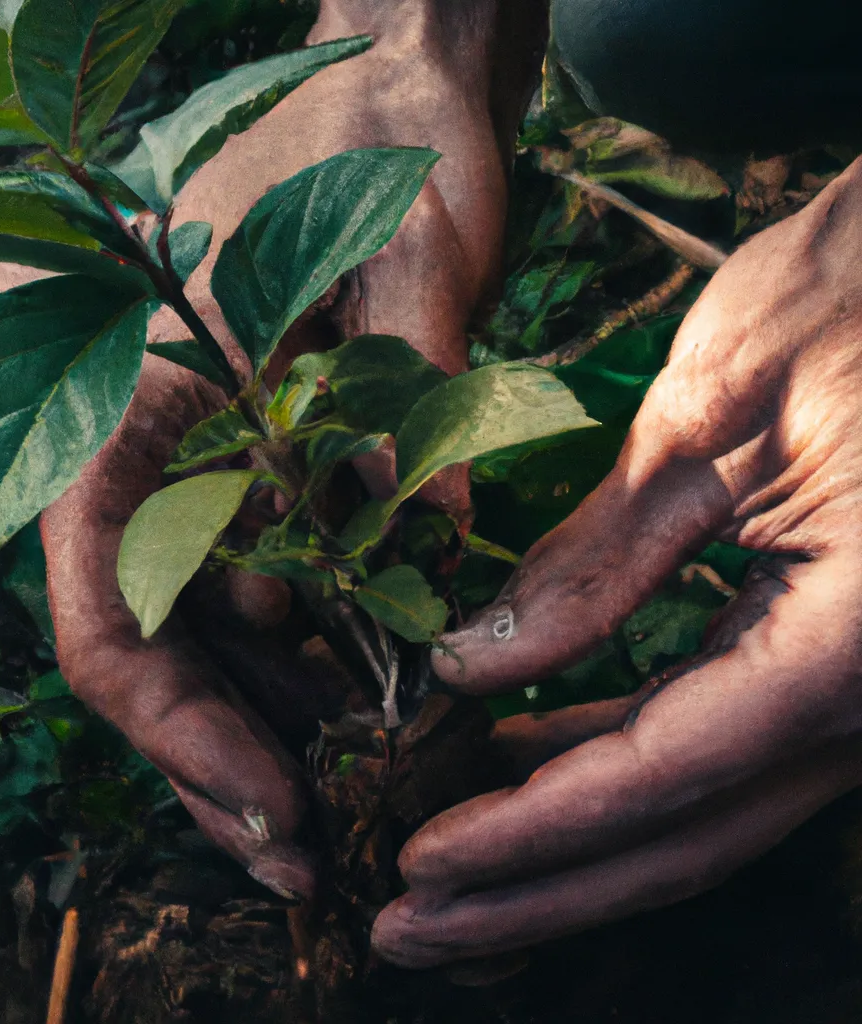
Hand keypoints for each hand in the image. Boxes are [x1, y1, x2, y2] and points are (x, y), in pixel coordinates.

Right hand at [0, 1, 546, 896]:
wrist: (382, 81)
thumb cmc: (369, 138)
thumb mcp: (394, 264)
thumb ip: (402, 404)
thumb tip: (436, 546)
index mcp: (98, 394)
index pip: (104, 614)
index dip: (181, 730)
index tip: (277, 804)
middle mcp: (111, 446)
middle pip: (145, 652)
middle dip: (227, 757)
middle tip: (314, 849)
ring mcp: (174, 461)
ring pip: (197, 635)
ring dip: (270, 718)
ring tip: (354, 792)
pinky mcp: (235, 464)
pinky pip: (246, 588)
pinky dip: (300, 653)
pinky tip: (362, 700)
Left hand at [372, 158, 861, 966]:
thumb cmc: (860, 295)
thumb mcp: (710, 420)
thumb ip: (596, 563)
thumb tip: (473, 667)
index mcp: (859, 636)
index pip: (667, 771)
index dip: (533, 828)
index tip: (420, 861)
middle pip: (682, 836)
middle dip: (535, 891)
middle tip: (409, 930)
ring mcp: (850, 682)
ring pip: (693, 810)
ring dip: (563, 852)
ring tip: (444, 879)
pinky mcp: (821, 653)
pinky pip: (706, 743)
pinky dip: (605, 773)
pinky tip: (520, 771)